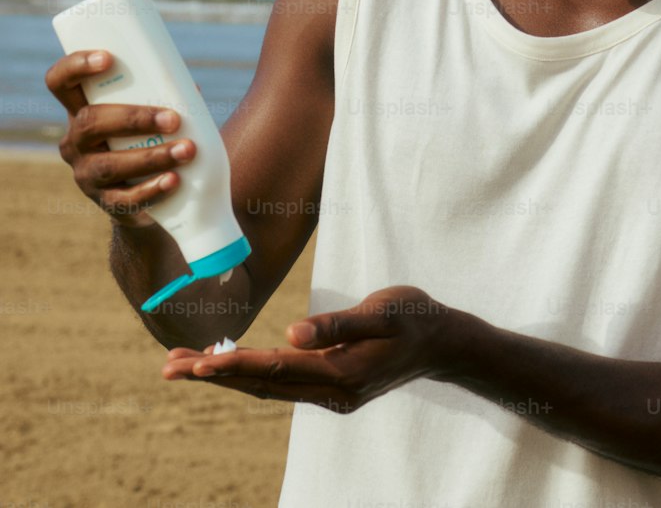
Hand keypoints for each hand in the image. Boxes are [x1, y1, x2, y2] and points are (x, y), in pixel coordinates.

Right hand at [45, 50, 195, 224]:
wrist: (146, 192)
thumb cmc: (147, 137)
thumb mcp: (147, 113)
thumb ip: (164, 96)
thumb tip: (190, 90)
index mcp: (82, 108)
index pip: (59, 82)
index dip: (75, 66)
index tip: (107, 58)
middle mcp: (75, 140)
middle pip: (89, 122)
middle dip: (134, 118)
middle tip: (174, 119)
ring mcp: (86, 173)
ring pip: (109, 164)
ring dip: (152, 156)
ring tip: (187, 150)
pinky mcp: (105, 202)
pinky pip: (124, 199)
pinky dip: (152, 189)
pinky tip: (174, 180)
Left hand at [161, 285, 455, 411]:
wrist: (444, 342)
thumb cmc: (413, 317)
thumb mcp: (382, 313)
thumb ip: (337, 324)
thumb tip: (291, 333)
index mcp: (340, 373)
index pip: (275, 370)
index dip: (234, 366)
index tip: (197, 363)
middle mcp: (331, 391)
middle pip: (261, 384)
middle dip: (214, 375)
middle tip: (169, 365)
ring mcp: (331, 394)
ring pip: (267, 387)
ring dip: (225, 377)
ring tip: (184, 365)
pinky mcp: (331, 387)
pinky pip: (281, 383)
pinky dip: (250, 375)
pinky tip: (229, 367)